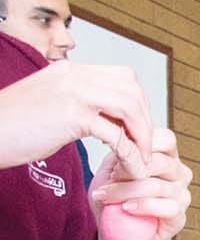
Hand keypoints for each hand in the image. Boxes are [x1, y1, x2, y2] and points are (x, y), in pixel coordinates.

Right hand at [0, 60, 152, 174]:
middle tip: (145, 145)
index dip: (138, 103)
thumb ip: (76, 104)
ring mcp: (72, 92)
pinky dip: (130, 154)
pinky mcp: (70, 116)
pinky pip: (115, 134)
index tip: (137, 128)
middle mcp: (73, 75)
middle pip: (132, 87)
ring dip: (142, 135)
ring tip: (141, 158)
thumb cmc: (12, 127)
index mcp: (69, 70)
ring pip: (129, 107)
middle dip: (145, 118)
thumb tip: (101, 118)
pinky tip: (131, 169)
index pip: (122, 76)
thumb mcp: (49, 105)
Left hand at [91, 127, 192, 239]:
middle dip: (130, 170)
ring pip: (158, 186)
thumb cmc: (113, 200)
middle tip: (109, 178)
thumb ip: (120, 155)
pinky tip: (126, 208)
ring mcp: (182, 196)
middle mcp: (179, 175)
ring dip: (127, 191)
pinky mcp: (179, 217)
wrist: (114, 232)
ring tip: (106, 196)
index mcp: (166, 158)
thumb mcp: (110, 171)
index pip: (166, 139)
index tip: (120, 153)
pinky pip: (167, 207)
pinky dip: (143, 206)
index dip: (144, 143)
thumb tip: (123, 142)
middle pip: (161, 162)